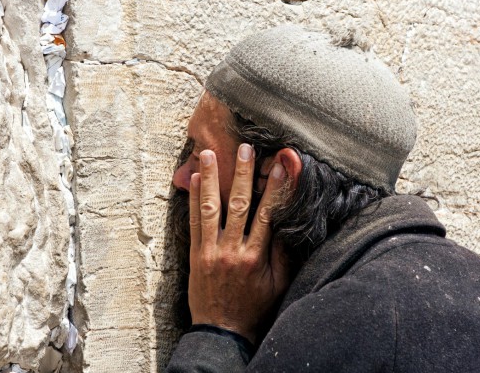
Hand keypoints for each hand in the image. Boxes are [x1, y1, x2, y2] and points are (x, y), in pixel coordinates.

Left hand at [187, 143, 290, 343]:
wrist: (221, 330)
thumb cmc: (254, 307)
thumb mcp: (277, 284)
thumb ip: (281, 253)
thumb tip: (286, 222)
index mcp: (256, 257)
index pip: (267, 214)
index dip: (274, 188)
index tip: (279, 165)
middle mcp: (232, 250)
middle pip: (238, 205)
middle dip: (242, 174)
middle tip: (244, 148)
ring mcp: (211, 251)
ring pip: (211, 208)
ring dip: (211, 179)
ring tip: (209, 154)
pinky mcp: (196, 254)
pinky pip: (194, 222)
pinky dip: (193, 199)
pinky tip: (195, 179)